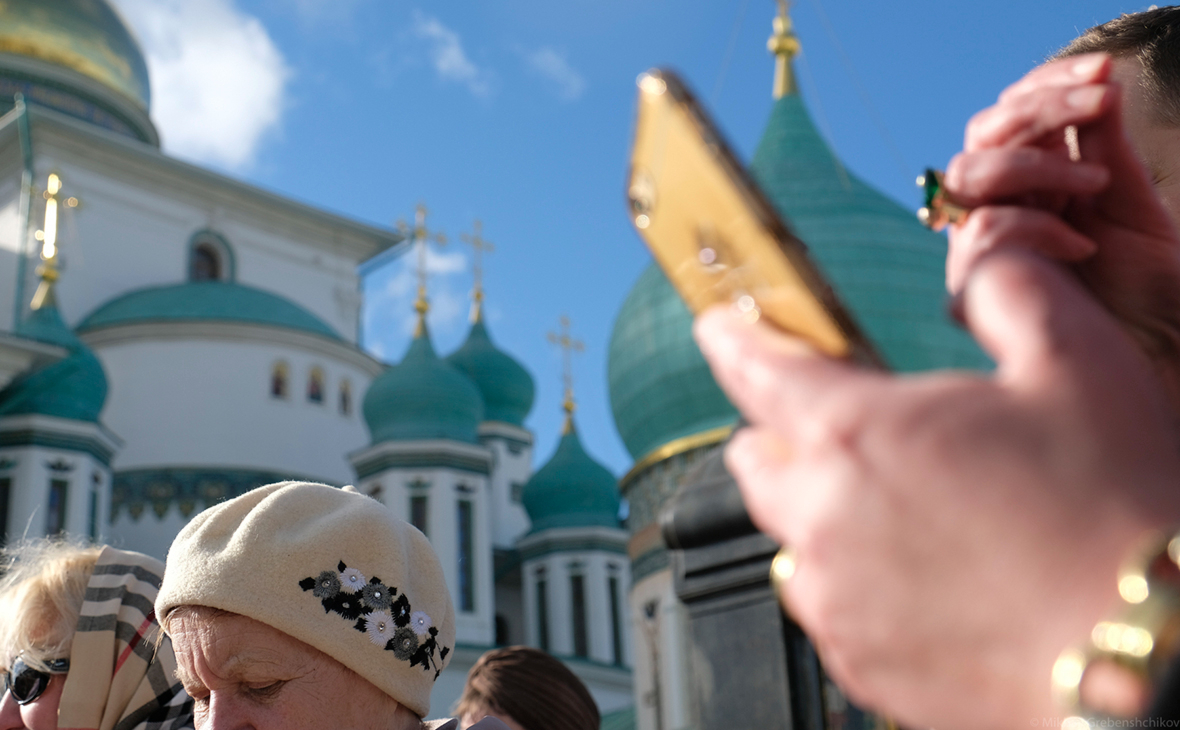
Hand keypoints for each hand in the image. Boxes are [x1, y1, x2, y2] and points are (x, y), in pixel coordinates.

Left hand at [694, 252, 1179, 729]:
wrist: (1153, 661)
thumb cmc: (1120, 516)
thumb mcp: (1078, 363)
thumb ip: (1010, 292)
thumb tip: (983, 262)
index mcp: (858, 433)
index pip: (756, 370)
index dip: (735, 339)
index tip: (721, 327)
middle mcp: (825, 519)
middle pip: (759, 460)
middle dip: (784, 432)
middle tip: (848, 426)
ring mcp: (836, 600)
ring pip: (790, 537)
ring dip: (820, 511)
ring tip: (906, 508)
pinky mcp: (860, 662)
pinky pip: (826, 605)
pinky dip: (852, 579)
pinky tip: (924, 573)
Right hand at [945, 53, 1179, 407]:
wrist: (1159, 356)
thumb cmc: (1151, 291)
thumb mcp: (1130, 200)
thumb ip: (1105, 144)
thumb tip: (1101, 77)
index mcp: (1035, 184)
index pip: (1012, 116)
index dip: (1048, 85)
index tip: (1104, 72)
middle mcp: (1000, 208)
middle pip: (981, 135)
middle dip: (1039, 109)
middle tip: (1101, 103)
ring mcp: (982, 246)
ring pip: (968, 172)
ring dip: (1033, 162)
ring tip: (1095, 183)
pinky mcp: (975, 286)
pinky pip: (982, 228)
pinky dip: (1033, 224)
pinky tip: (1081, 243)